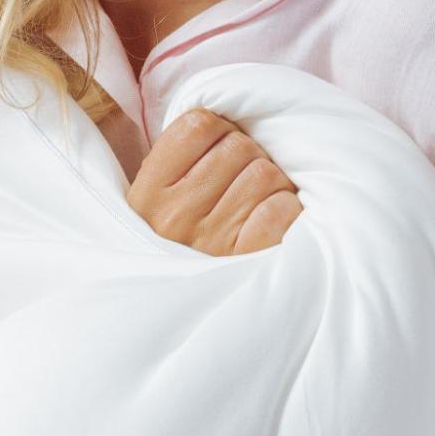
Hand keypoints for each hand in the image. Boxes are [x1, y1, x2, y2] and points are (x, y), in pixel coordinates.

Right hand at [126, 106, 302, 254]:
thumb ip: (175, 161)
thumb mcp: (152, 206)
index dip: (221, 131)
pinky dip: (286, 211)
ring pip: (266, 174)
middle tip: (245, 185)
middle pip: (239, 146)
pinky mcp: (248, 262)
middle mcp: (174, 217)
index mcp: (147, 194)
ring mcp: (211, 241)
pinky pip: (281, 209)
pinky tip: (272, 225)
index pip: (198, 124)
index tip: (221, 154)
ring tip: (258, 205)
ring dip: (273, 186)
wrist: (174, 320)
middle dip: (251, 158)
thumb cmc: (175, 250)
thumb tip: (224, 115)